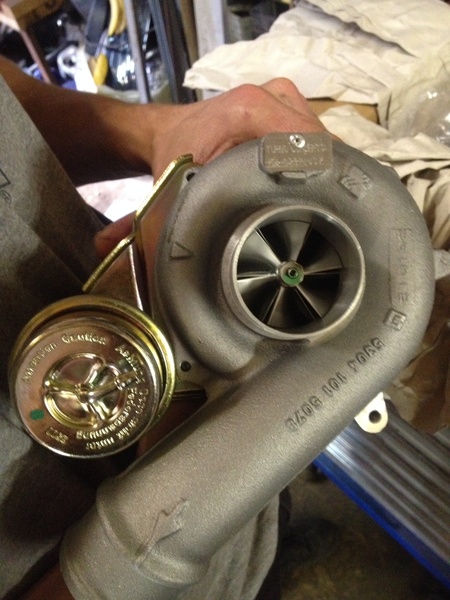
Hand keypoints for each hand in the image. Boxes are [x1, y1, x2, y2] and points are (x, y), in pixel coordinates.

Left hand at [95, 78, 326, 256]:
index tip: (310, 220)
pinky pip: (317, 140)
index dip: (314, 186)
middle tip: (307, 221)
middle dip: (317, 185)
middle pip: (319, 147)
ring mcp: (286, 97)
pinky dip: (314, 164)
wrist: (170, 132)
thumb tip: (119, 254)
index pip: (307, 147)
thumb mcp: (171, 189)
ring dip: (318, 175)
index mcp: (250, 110)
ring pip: (323, 143)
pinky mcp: (291, 107)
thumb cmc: (173, 156)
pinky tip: (306, 190)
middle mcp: (273, 95)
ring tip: (308, 208)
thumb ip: (151, 221)